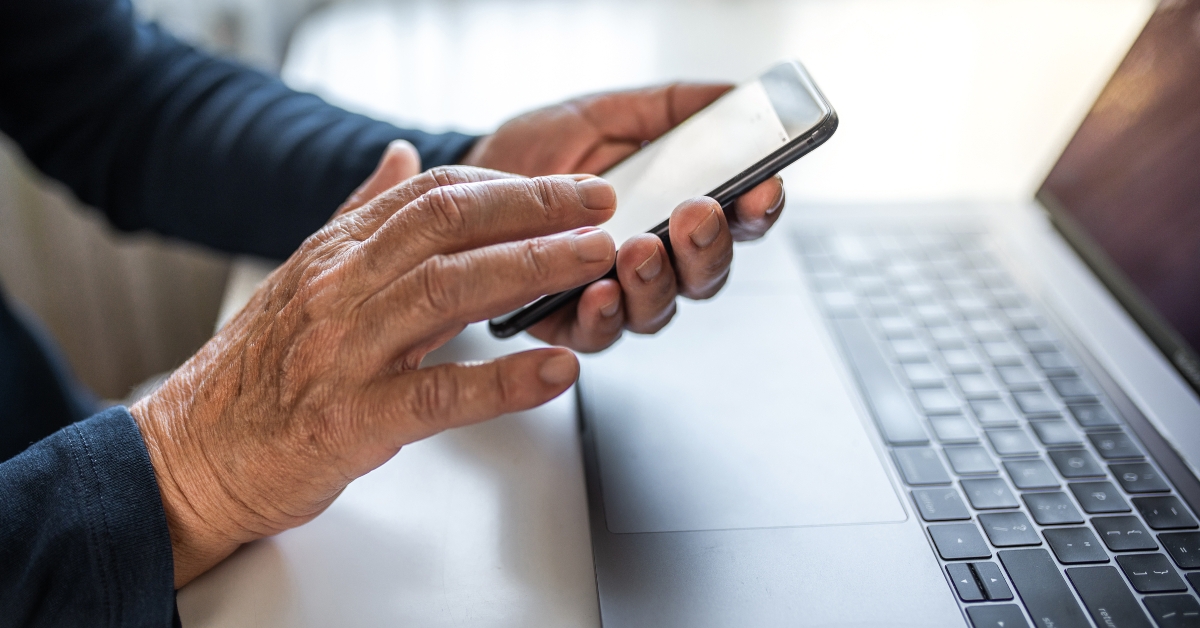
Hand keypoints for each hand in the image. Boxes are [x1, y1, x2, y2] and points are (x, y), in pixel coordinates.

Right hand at [131, 142, 621, 586]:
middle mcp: (340, 289)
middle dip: (534, 210)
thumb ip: (358, 215)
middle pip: (447, 226)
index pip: (433, 196)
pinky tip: (556, 373)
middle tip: (601, 208)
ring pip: (447, 291)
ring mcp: (343, 351)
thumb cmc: (256, 373)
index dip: (511, 186)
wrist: (190, 456)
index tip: (569, 189)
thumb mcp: (305, 276)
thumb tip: (402, 157)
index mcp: (336, 255)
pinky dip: (502, 382)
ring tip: (593, 261)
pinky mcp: (350, 419)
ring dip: (532, 269)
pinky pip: (438, 394)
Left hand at [464, 83, 785, 350]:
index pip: (737, 219)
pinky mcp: (568, 322)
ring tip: (640, 250)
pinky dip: (604, 315)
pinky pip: (599, 333)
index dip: (758, 208)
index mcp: (675, 213)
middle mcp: (655, 262)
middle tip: (695, 216)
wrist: (470, 179)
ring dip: (656, 281)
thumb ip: (668, 108)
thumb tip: (730, 94)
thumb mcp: (606, 115)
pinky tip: (599, 290)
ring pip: (659, 308)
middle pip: (707, 273)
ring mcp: (616, 295)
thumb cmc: (540, 151)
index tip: (763, 187)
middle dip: (708, 246)